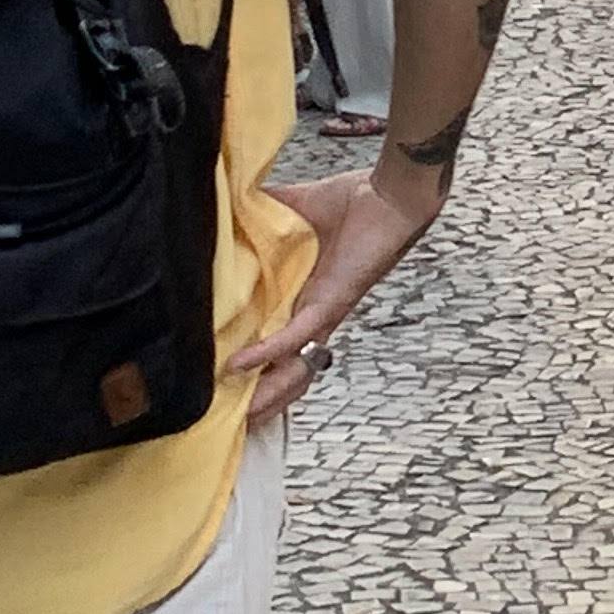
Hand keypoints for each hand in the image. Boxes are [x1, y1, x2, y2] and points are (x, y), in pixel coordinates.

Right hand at [230, 163, 443, 425]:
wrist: (392, 193)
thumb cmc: (354, 200)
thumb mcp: (295, 206)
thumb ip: (261, 207)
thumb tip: (226, 199)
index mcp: (304, 293)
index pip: (276, 338)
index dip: (254, 362)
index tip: (221, 381)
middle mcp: (314, 311)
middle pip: (287, 369)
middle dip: (261, 398)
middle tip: (225, 419)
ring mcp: (323, 312)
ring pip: (293, 367)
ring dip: (265, 393)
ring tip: (234, 414)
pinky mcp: (330, 304)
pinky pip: (295, 337)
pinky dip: (266, 352)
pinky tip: (237, 366)